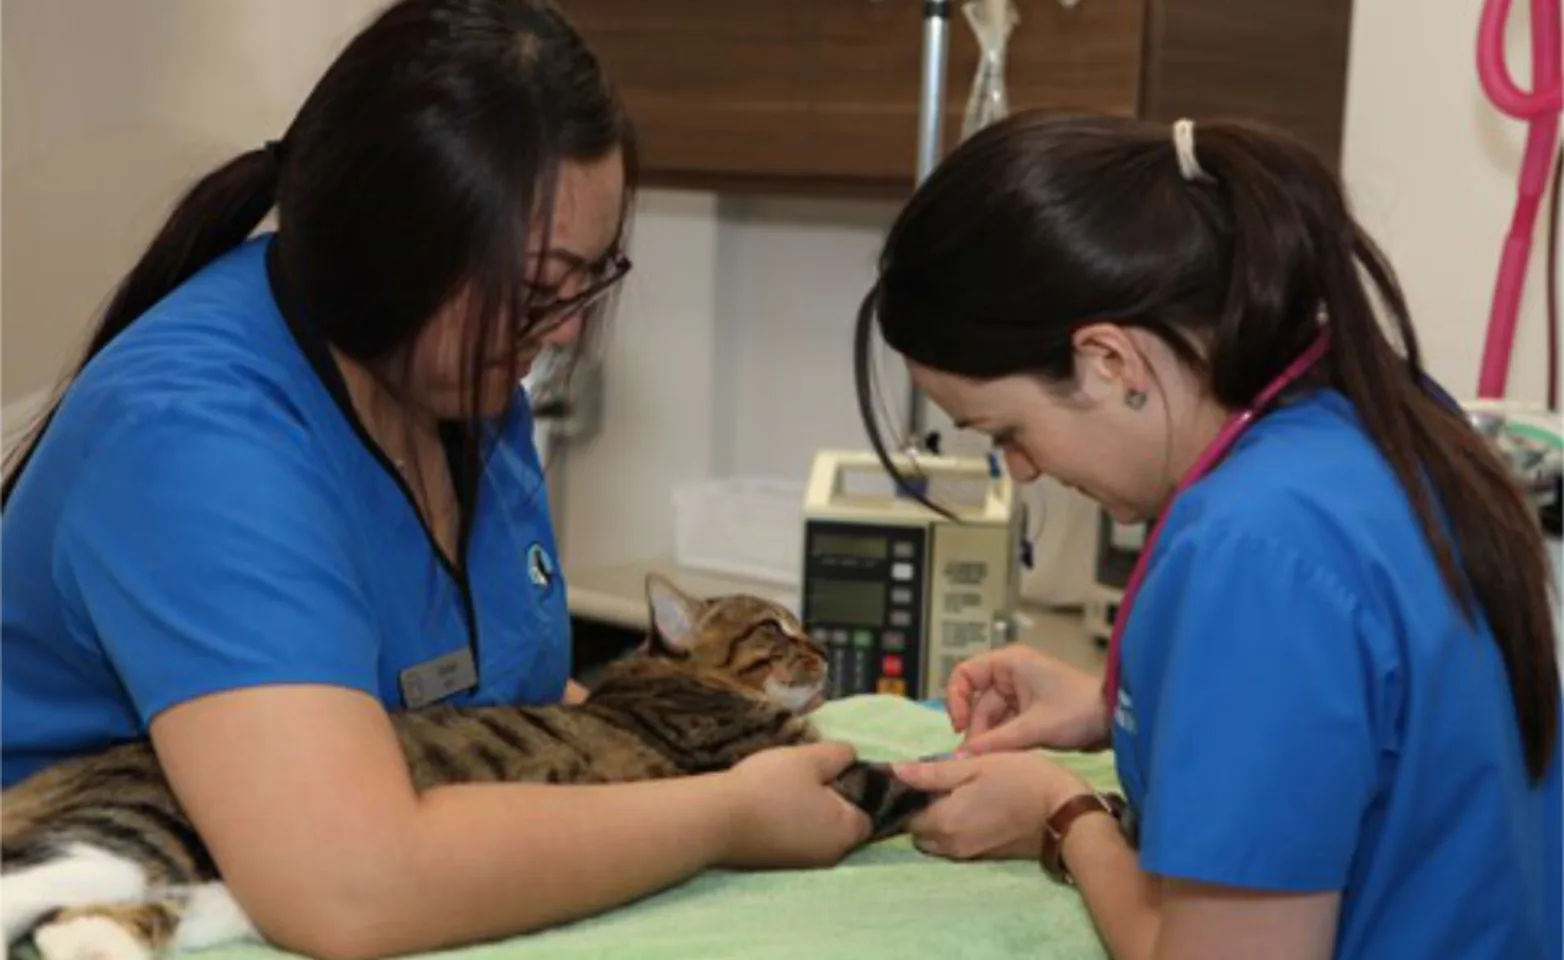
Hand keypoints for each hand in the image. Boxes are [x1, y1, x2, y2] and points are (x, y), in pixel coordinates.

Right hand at [717, 742, 872, 868]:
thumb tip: (853, 757)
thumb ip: (840, 754)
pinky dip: (791, 821)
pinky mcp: (780, 863)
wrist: (716, 819)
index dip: (858, 786)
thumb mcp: (810, 758)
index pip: (870, 810)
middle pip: (845, 821)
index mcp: (847, 831)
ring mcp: (805, 863)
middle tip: (810, 772)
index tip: (837, 767)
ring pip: (819, 829)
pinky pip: (797, 838)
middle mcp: (832, 854)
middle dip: (833, 797)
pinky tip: (772, 803)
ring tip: (788, 784)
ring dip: (810, 809)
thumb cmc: (770, 786)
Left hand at [893, 752, 1091, 860]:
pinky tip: (972, 805)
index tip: (918, 777)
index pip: (906, 816)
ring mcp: (969, 854)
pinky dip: (955, 828)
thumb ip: (934, 772)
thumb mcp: (976, 764)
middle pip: (918, 832)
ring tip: (956, 792)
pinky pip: (956, 844)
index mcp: (943, 821)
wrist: (1065, 812)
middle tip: (938, 782)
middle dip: (921, 811)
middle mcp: (951, 845)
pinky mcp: (986, 855)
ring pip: (936, 840)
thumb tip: (896, 771)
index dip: (907, 795)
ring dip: (938, 821)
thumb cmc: (1021, 779)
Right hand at [946, 644, 1109, 754]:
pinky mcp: (1031, 712)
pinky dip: (1004, 742)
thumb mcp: (1033, 728)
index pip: (965, 675)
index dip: (956, 700)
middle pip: (979, 703)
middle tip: (976, 759)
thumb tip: (959, 757)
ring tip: (991, 763)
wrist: (1116, 721)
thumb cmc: (1076, 712)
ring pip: (993, 718)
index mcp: (1009, 664)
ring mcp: (1021, 694)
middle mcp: (1011, 675)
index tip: (959, 727)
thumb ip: (994, 742)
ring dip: (991, 740)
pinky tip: (1004, 759)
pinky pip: (1007, 726)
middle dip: (977, 731)